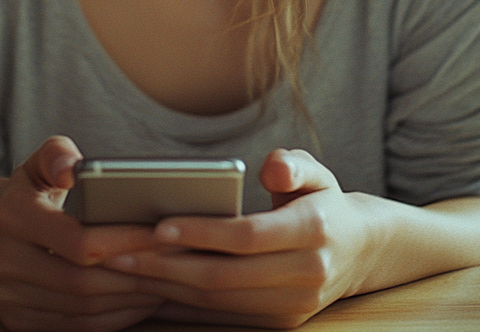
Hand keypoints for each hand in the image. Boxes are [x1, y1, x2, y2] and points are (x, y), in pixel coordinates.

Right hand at [0, 136, 164, 331]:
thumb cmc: (35, 189)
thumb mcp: (42, 161)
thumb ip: (57, 153)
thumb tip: (73, 169)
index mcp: (12, 215)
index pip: (76, 240)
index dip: (123, 240)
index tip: (160, 234)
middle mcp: (1, 260)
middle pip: (81, 281)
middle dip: (132, 273)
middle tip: (172, 263)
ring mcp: (6, 295)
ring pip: (81, 309)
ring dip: (127, 299)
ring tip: (162, 280)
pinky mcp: (15, 320)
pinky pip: (74, 327)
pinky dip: (112, 316)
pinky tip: (138, 299)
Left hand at [102, 149, 372, 328]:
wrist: (358, 252)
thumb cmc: (322, 201)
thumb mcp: (317, 172)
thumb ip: (293, 165)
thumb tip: (271, 167)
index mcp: (312, 232)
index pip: (246, 236)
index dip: (201, 232)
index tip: (158, 225)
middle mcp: (305, 275)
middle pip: (224, 275)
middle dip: (168, 266)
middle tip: (121, 252)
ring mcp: (292, 306)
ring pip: (218, 301)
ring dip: (167, 287)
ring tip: (125, 268)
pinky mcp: (280, 323)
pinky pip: (223, 315)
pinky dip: (184, 303)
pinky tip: (152, 287)